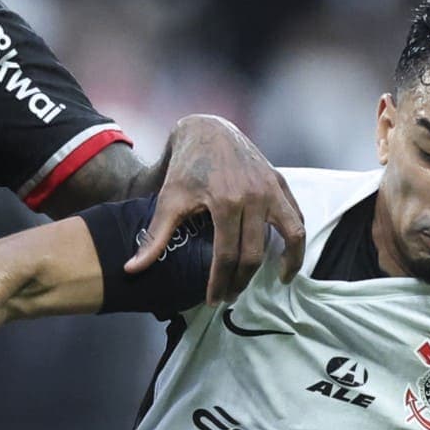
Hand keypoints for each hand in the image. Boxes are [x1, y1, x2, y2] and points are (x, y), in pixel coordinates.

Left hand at [126, 114, 304, 303]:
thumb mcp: (168, 200)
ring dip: (288, 262)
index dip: (219, 282)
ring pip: (290, 234)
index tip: (213, 300)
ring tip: (280, 280)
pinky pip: (297, 216)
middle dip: (242, 280)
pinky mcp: (280, 182)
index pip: (226, 256)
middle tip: (232, 295)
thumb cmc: (185, 167)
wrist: (208, 130)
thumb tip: (131, 269)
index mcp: (226, 201)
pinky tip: (288, 255)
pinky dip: (297, 239)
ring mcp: (271, 188)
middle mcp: (254, 196)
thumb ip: (155, 238)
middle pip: (254, 253)